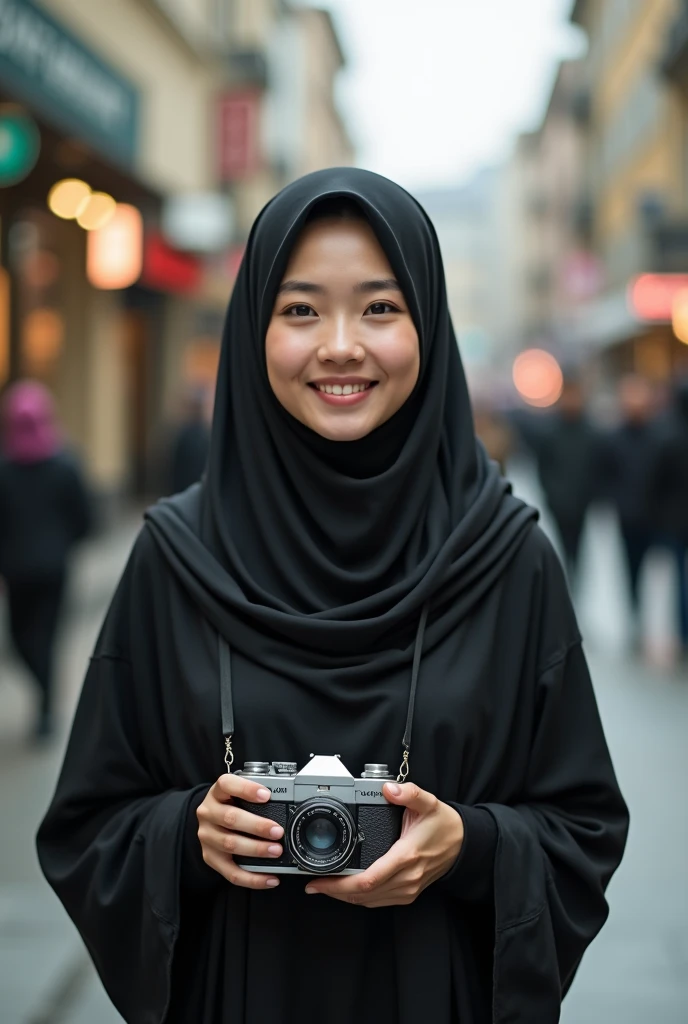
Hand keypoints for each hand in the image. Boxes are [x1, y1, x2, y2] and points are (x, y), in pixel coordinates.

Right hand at [196, 773, 283, 889]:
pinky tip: (270, 878)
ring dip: (256, 850)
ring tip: (276, 851)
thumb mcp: (236, 793)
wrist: (210, 821)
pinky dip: (253, 878)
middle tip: (278, 831)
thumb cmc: (230, 804)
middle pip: (230, 818)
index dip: (246, 789)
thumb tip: (288, 797)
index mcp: (217, 793)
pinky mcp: (210, 858)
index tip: (267, 795)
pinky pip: (231, 872)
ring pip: (230, 844)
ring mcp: (207, 836)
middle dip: (257, 826)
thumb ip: (254, 794)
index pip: (226, 784)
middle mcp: (208, 813)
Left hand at [304, 782, 463, 907]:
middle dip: (335, 891)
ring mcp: (407, 889)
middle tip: (313, 884)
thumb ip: (409, 793)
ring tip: (324, 887)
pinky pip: (378, 902)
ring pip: (369, 902)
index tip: (319, 880)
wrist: (464, 844)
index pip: (368, 880)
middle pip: (363, 895)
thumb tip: (388, 789)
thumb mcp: (429, 803)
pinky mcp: (408, 893)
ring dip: (345, 897)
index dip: (340, 884)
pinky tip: (347, 891)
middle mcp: (406, 878)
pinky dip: (359, 899)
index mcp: (406, 856)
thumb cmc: (444, 825)